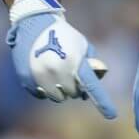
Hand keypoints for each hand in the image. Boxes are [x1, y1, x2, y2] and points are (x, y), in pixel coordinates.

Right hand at [6, 0, 116, 118]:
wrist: (34, 23)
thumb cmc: (64, 35)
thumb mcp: (83, 46)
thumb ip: (91, 66)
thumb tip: (90, 91)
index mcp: (74, 62)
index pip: (91, 86)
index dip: (102, 102)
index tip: (112, 115)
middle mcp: (57, 71)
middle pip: (73, 94)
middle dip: (75, 87)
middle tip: (71, 73)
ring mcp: (40, 77)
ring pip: (56, 97)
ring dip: (60, 90)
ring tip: (58, 73)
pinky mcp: (27, 79)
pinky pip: (41, 94)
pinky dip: (44, 88)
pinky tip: (44, 72)